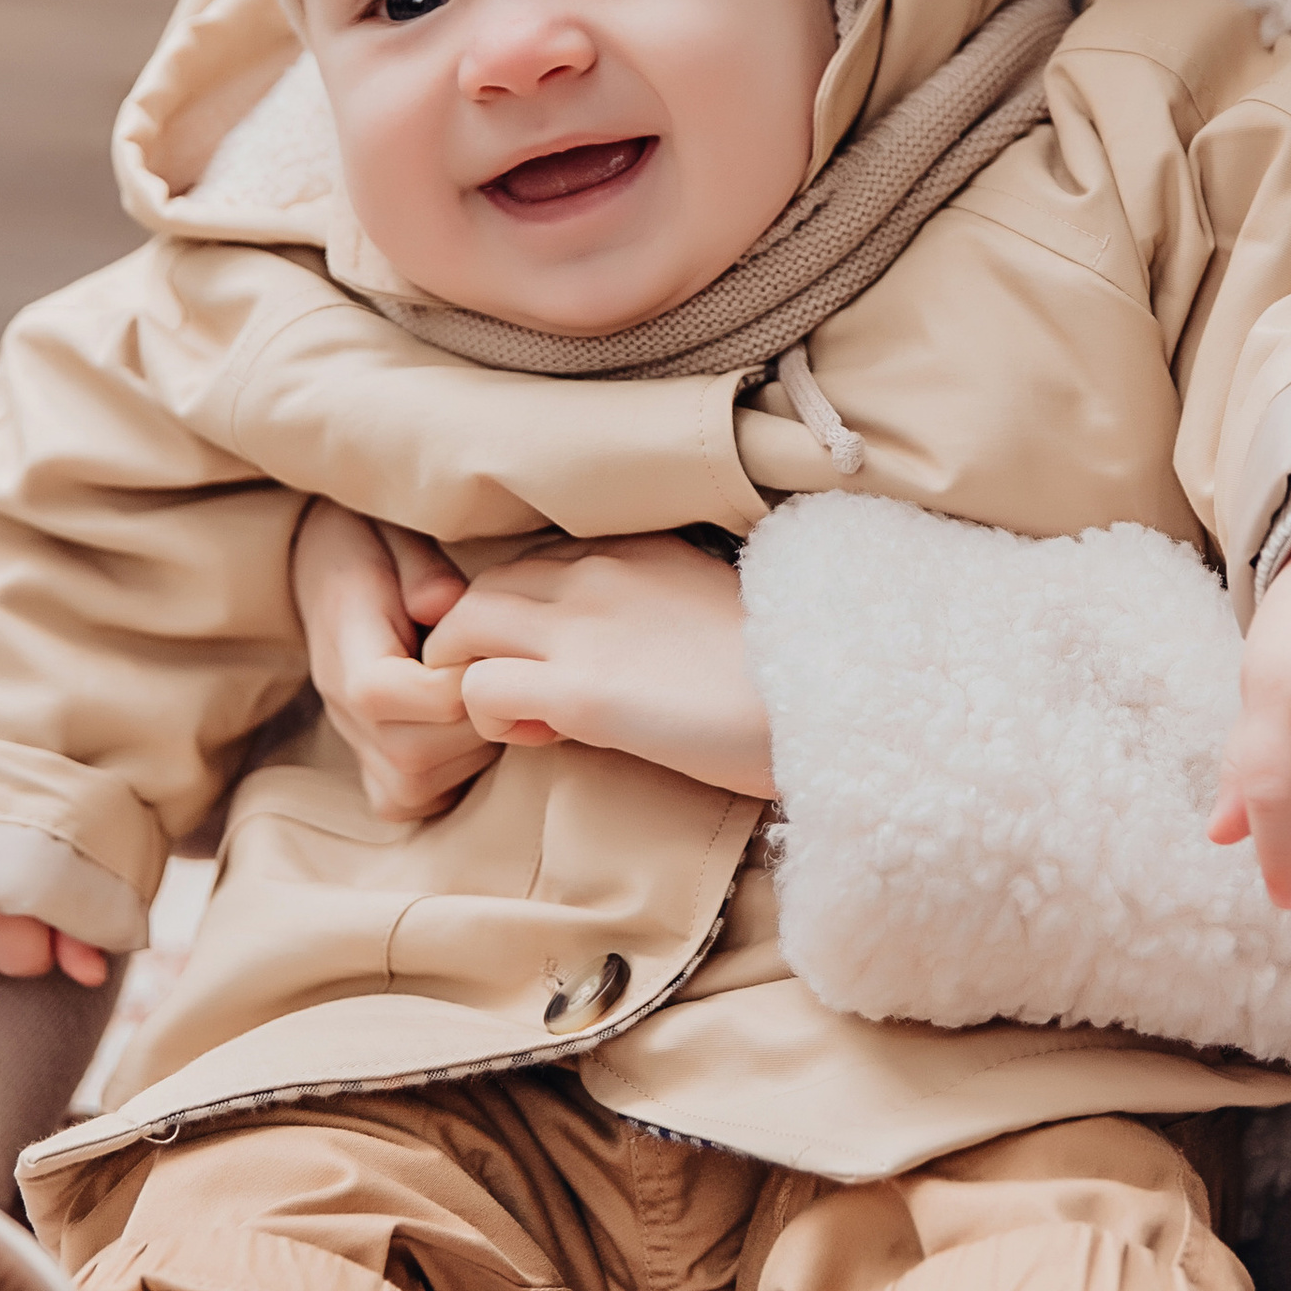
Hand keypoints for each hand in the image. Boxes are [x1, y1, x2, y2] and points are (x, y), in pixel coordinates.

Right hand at [295, 496, 493, 822]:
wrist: (328, 573)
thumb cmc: (373, 550)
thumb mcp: (395, 538)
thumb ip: (423, 571)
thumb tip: (444, 603)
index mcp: (350, 665)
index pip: (425, 698)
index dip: (473, 671)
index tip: (493, 635)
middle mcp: (347, 722)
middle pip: (436, 748)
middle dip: (482, 709)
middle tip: (500, 664)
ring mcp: (360, 760)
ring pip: (438, 779)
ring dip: (477, 740)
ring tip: (483, 687)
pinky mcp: (380, 783)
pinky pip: (426, 799)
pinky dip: (458, 768)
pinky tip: (466, 721)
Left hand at [421, 534, 774, 795]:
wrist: (829, 703)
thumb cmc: (785, 674)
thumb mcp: (708, 614)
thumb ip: (650, 612)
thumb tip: (617, 651)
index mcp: (634, 551)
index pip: (531, 562)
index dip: (521, 615)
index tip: (546, 660)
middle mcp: (598, 574)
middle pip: (482, 588)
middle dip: (474, 643)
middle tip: (513, 696)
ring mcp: (584, 629)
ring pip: (461, 628)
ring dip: (470, 677)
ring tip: (520, 719)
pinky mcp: (582, 692)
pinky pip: (479, 690)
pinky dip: (490, 720)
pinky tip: (543, 739)